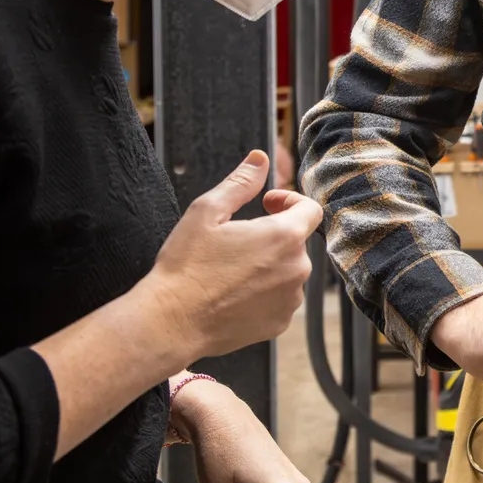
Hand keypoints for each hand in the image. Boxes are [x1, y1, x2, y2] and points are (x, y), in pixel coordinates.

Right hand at [144, 150, 321, 358]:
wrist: (171, 322)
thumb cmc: (186, 265)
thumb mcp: (208, 211)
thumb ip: (241, 182)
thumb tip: (260, 159)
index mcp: (285, 236)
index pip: (310, 209)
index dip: (289, 201)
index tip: (266, 204)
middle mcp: (297, 269)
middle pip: (295, 242)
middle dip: (271, 235)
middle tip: (234, 241)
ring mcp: (290, 300)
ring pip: (287, 272)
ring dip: (268, 265)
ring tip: (229, 270)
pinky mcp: (279, 324)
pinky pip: (279, 299)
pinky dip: (263, 293)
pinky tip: (232, 294)